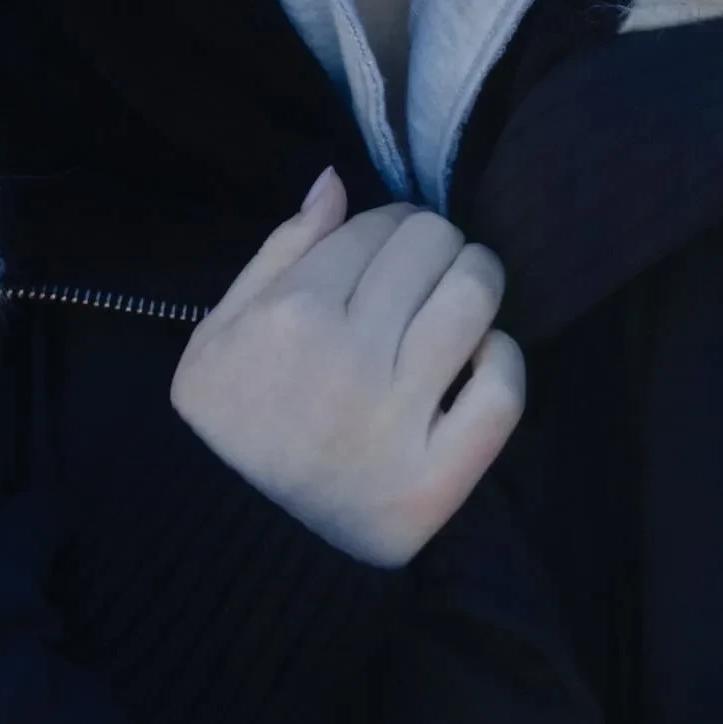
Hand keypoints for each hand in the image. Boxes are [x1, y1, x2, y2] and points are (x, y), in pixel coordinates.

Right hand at [170, 169, 524, 566]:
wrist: (229, 543)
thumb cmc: (225, 424)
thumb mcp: (219, 328)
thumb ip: (280, 249)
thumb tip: (336, 180)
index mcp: (290, 313)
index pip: (378, 226)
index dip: (393, 222)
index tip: (391, 242)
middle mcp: (347, 359)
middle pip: (432, 248)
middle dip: (435, 243)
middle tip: (427, 265)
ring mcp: (395, 421)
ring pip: (474, 299)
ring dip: (477, 279)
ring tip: (462, 293)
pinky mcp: (435, 480)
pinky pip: (503, 393)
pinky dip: (503, 359)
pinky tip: (481, 356)